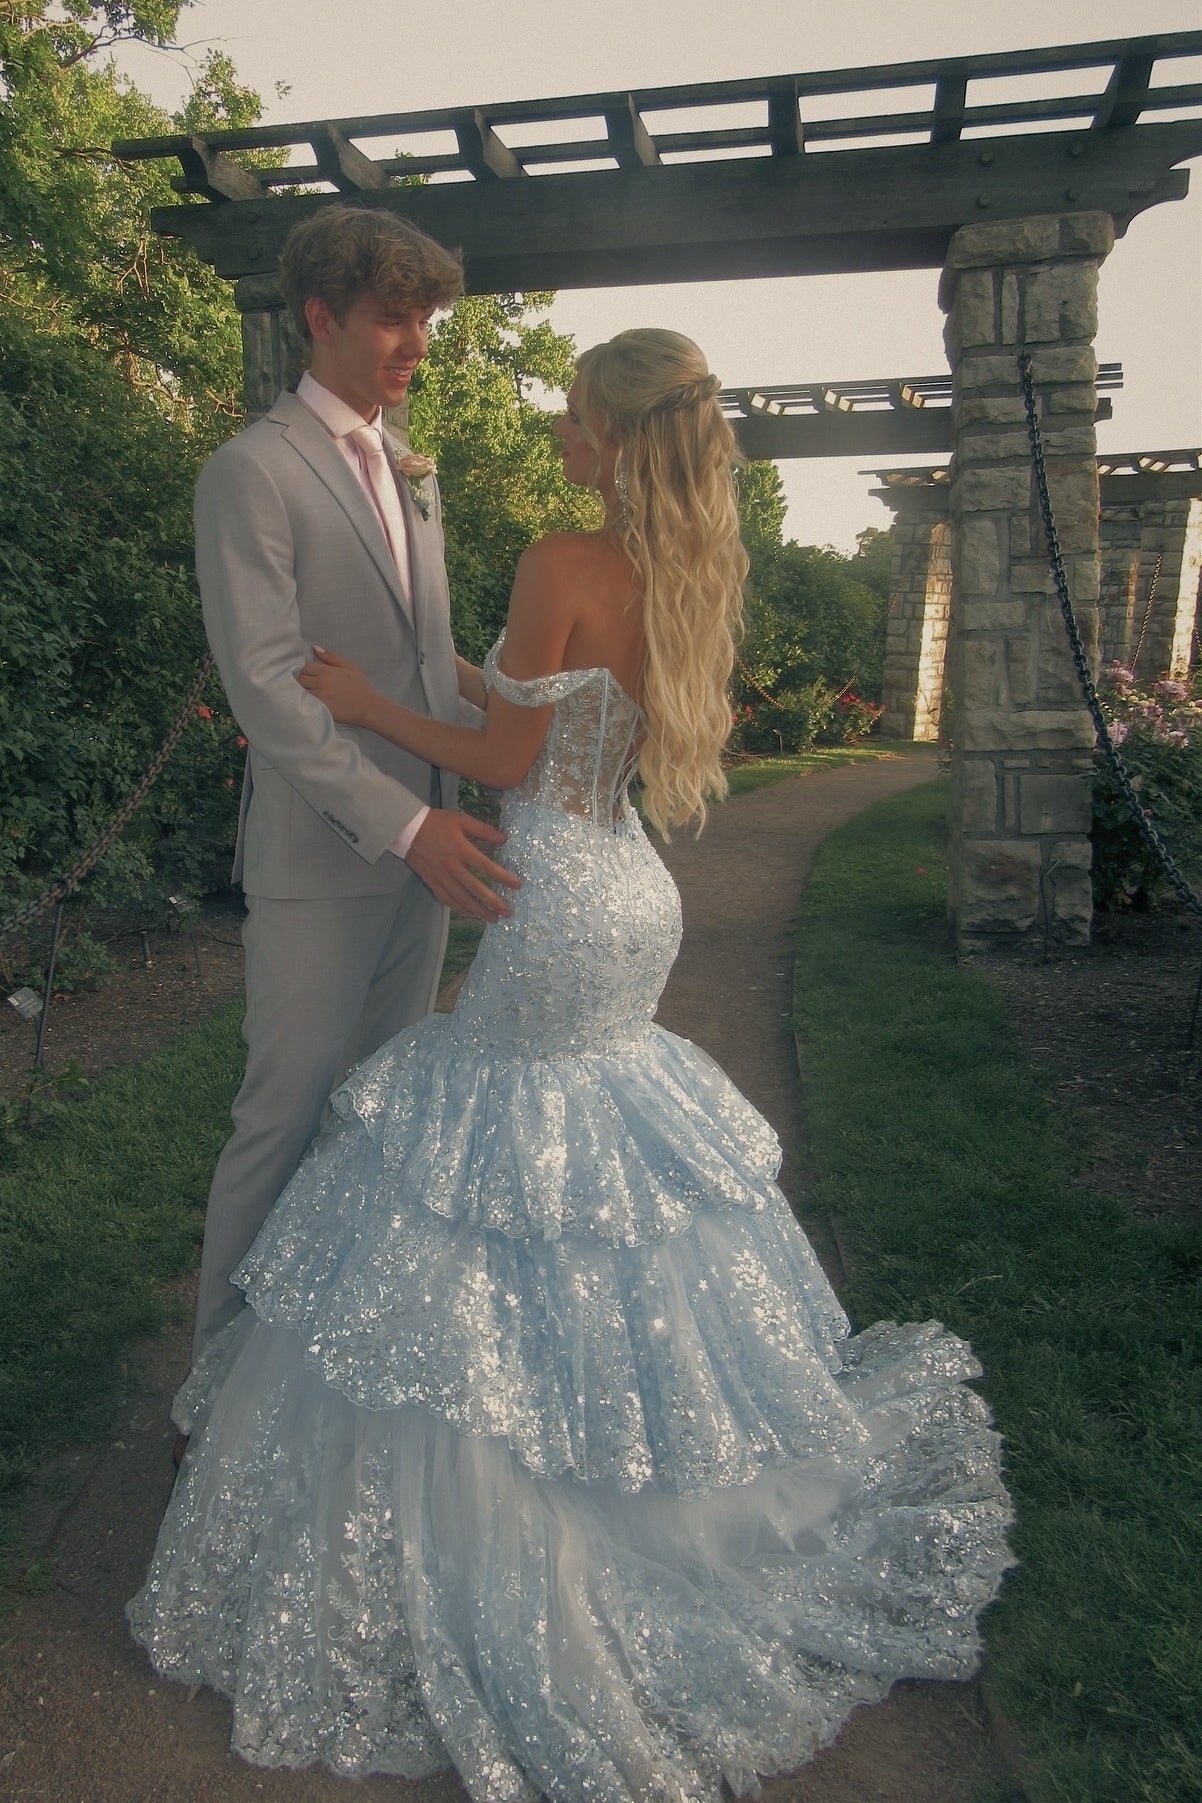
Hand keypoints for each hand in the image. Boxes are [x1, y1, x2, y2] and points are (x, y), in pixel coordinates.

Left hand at [297, 647, 375, 725]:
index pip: (303, 666)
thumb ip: (331, 657)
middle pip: (297, 678)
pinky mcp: (320, 708)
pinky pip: (303, 703)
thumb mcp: (350, 666)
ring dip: (294, 691)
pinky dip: (298, 702)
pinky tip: (297, 702)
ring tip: (293, 692)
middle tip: (293, 683)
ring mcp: (319, 696)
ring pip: (297, 691)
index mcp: (326, 670)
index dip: (297, 668)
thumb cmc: (361, 687)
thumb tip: (315, 648)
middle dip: (294, 679)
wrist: (369, 707)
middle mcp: (320, 682)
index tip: (297, 672)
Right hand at [405, 808, 519, 921]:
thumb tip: (504, 839)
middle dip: (493, 902)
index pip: (487, 867)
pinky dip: (459, 908)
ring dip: (478, 910)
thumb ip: (483, 830)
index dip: (503, 877)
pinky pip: (447, 899)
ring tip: (492, 918)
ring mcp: (441, 877)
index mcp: (461, 850)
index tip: (517, 886)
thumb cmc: (436, 822)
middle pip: (476, 889)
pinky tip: (470, 913)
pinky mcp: (432, 882)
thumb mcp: (461, 820)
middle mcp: (452, 867)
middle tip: (507, 912)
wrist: (407, 829)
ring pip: (462, 898)